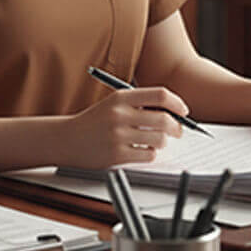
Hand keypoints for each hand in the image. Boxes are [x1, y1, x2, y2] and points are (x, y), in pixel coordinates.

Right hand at [57, 88, 187, 168]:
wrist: (66, 139)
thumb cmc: (95, 121)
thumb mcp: (114, 104)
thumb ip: (140, 104)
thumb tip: (174, 112)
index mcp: (121, 97)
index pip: (160, 95)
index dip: (177, 103)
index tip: (183, 111)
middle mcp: (120, 114)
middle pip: (164, 119)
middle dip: (177, 127)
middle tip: (178, 131)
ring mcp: (118, 135)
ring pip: (159, 139)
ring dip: (163, 142)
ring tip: (156, 141)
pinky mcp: (116, 155)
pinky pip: (148, 155)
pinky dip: (150, 154)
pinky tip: (142, 150)